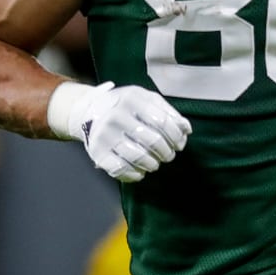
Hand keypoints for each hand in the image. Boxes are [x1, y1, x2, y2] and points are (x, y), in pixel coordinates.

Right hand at [47, 81, 191, 182]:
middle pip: (153, 141)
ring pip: (138, 157)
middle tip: (168, 155)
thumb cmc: (126, 106)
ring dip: (153, 164)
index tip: (179, 144)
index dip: (176, 137)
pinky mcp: (96, 152)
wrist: (89, 110)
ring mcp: (104, 135)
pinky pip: (120, 170)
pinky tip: (140, 171)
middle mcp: (116, 116)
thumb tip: (186, 129)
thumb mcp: (147, 99)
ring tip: (155, 163)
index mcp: (132, 100)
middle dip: (167, 152)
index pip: (163, 122)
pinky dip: (135, 174)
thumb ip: (168, 112)